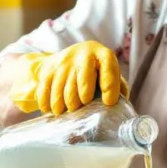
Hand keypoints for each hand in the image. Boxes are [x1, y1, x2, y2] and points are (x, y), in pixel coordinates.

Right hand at [6, 41, 128, 114]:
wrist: (70, 56)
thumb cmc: (97, 71)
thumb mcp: (110, 74)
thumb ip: (118, 89)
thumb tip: (121, 111)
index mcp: (103, 55)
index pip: (108, 68)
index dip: (109, 86)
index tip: (108, 102)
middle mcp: (83, 55)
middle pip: (82, 81)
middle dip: (82, 99)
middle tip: (81, 107)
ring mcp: (64, 61)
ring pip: (62, 89)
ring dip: (63, 106)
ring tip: (66, 112)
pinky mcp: (48, 69)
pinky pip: (45, 90)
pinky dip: (47, 104)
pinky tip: (52, 110)